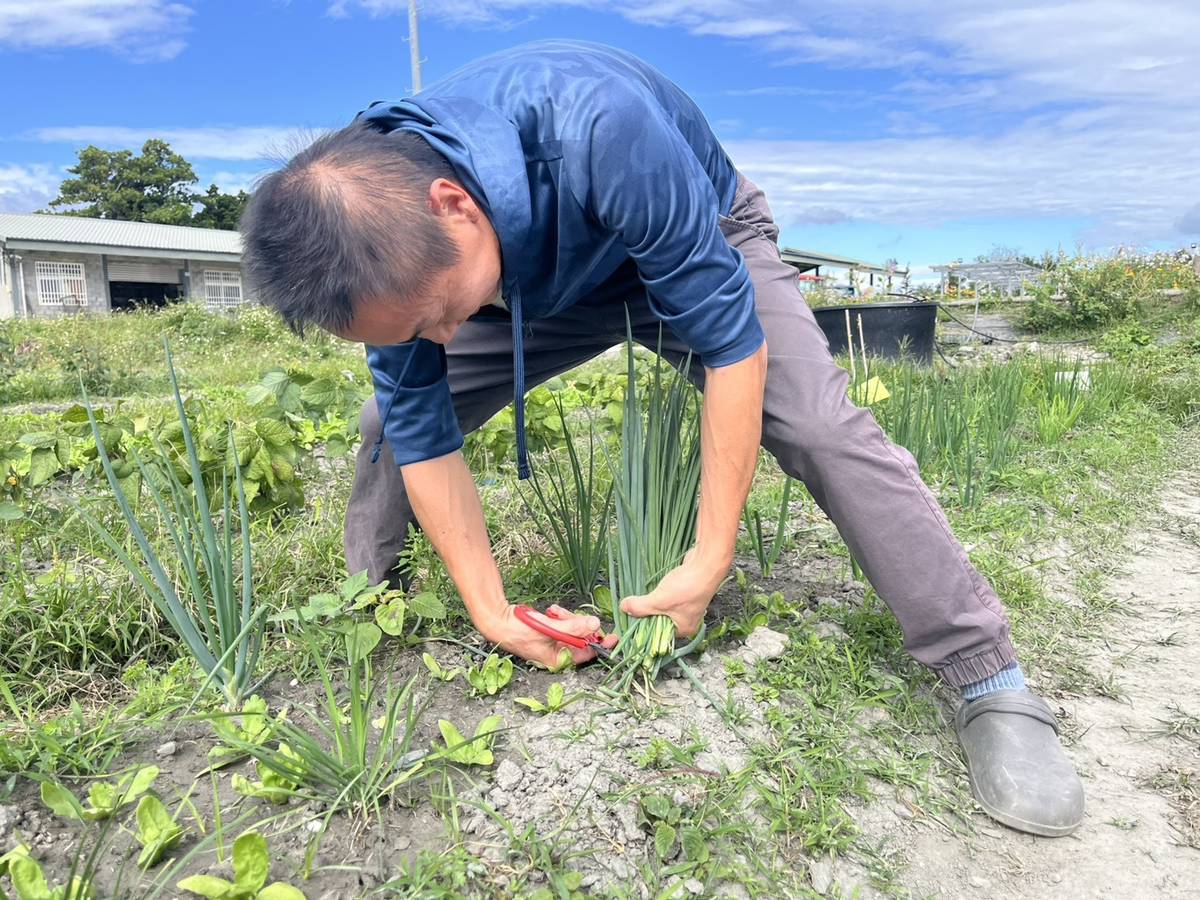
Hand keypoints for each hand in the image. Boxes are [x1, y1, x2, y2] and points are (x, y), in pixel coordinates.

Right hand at [476, 604, 617, 668]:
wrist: (499, 621)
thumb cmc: (520, 630)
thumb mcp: (550, 628)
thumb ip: (573, 627)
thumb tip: (595, 623)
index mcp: (559, 660)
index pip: (587, 653)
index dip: (600, 643)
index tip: (614, 636)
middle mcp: (558, 654)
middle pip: (581, 639)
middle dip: (578, 624)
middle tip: (566, 615)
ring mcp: (554, 643)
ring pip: (573, 630)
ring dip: (567, 619)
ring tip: (554, 612)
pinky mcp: (550, 633)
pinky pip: (563, 625)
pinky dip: (560, 617)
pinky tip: (551, 612)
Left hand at [618, 549, 726, 637]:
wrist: (706, 563)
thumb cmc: (688, 587)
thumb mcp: (659, 600)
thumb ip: (639, 606)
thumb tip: (623, 607)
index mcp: (682, 630)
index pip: (657, 634)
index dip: (642, 626)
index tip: (628, 619)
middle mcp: (686, 620)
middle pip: (658, 620)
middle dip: (646, 612)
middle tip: (633, 604)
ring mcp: (686, 606)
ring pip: (662, 607)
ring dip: (653, 600)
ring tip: (646, 594)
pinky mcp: (684, 592)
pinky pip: (667, 596)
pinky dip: (660, 592)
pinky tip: (656, 586)